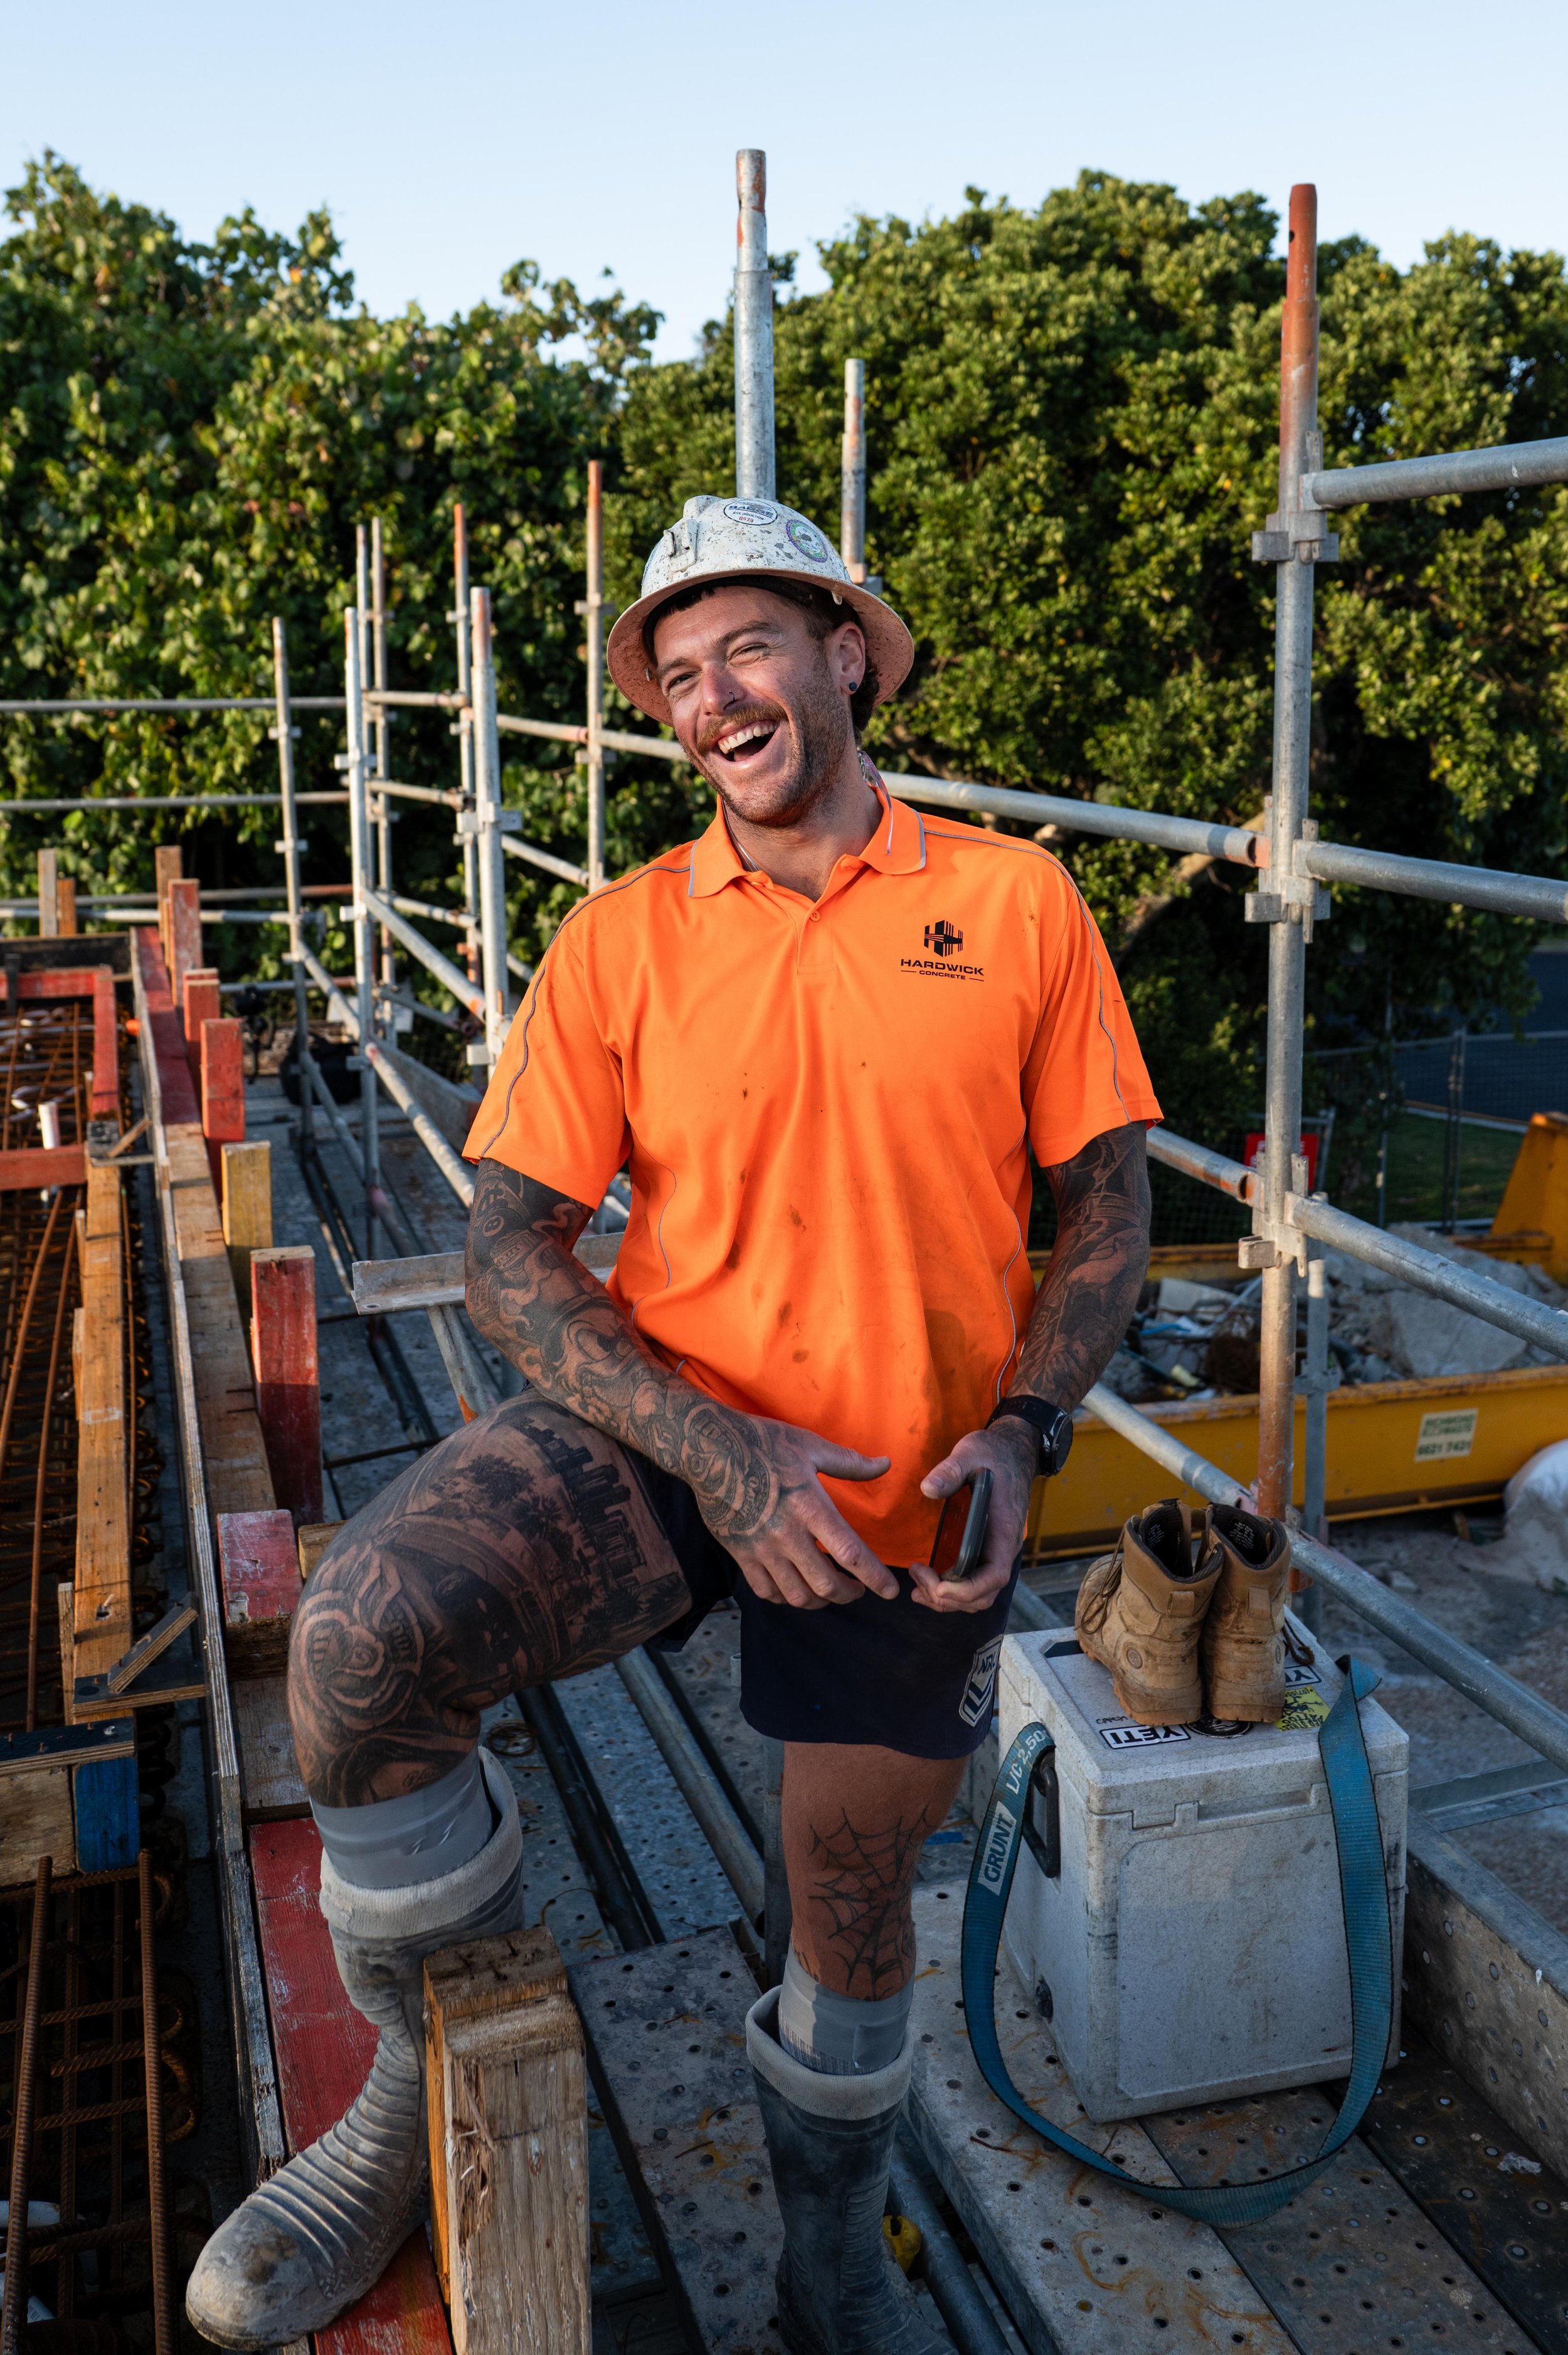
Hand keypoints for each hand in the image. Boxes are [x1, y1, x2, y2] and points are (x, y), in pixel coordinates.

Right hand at [689, 1405, 895, 1610]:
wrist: (709, 1449)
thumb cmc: (763, 1443)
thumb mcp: (810, 1446)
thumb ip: (850, 1463)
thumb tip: (885, 1464)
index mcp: (809, 1507)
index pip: (850, 1553)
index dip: (875, 1578)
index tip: (891, 1591)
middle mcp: (786, 1534)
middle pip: (826, 1584)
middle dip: (850, 1594)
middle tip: (859, 1589)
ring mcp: (761, 1548)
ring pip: (797, 1596)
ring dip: (821, 1600)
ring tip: (830, 1591)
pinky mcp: (740, 1554)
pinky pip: (766, 1591)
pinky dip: (787, 1598)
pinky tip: (796, 1588)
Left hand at [909, 1419, 1036, 1614]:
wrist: (1012, 1451)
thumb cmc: (993, 1454)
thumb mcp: (970, 1454)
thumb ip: (950, 1471)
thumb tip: (927, 1489)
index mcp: (1004, 1531)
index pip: (994, 1576)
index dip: (967, 1590)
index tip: (937, 1586)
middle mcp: (1003, 1548)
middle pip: (983, 1595)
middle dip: (949, 1597)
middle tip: (917, 1580)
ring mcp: (995, 1551)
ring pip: (978, 1594)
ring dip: (948, 1599)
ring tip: (917, 1586)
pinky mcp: (986, 1549)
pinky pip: (974, 1582)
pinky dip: (952, 1591)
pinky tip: (928, 1581)